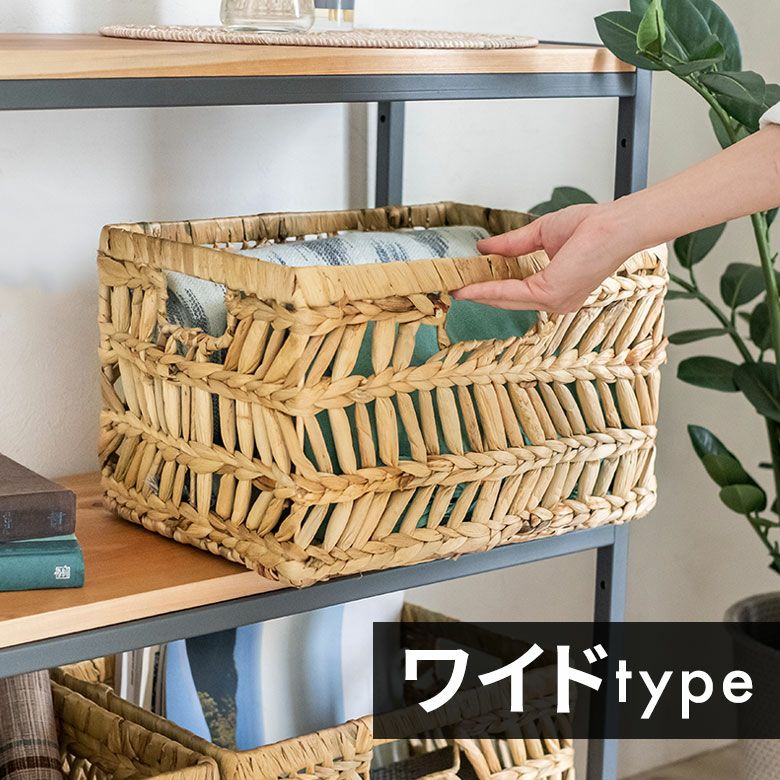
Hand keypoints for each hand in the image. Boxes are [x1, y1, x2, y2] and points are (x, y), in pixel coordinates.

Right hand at [453, 203, 636, 312]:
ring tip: (457, 288)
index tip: (468, 284)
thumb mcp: (541, 234)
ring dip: (479, 293)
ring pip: (506, 299)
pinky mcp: (550, 294)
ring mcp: (553, 302)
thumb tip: (485, 247)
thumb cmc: (592, 227)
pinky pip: (510, 293)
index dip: (490, 289)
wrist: (612, 224)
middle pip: (507, 300)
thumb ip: (512, 244)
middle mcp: (556, 302)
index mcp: (557, 290)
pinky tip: (471, 286)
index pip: (517, 292)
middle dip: (480, 294)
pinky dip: (488, 290)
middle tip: (455, 288)